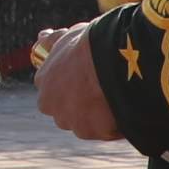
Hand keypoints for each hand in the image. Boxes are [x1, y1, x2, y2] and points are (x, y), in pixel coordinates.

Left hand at [33, 26, 120, 140]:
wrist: (112, 60)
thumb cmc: (91, 45)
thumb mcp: (68, 37)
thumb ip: (54, 42)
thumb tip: (43, 37)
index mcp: (44, 81)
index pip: (53, 91)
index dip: (72, 87)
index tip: (87, 83)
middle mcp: (52, 104)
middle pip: (67, 112)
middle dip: (82, 106)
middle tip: (103, 93)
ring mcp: (71, 120)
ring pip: (85, 124)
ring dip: (98, 117)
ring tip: (117, 100)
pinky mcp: (91, 132)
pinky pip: (106, 131)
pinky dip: (116, 125)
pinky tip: (125, 108)